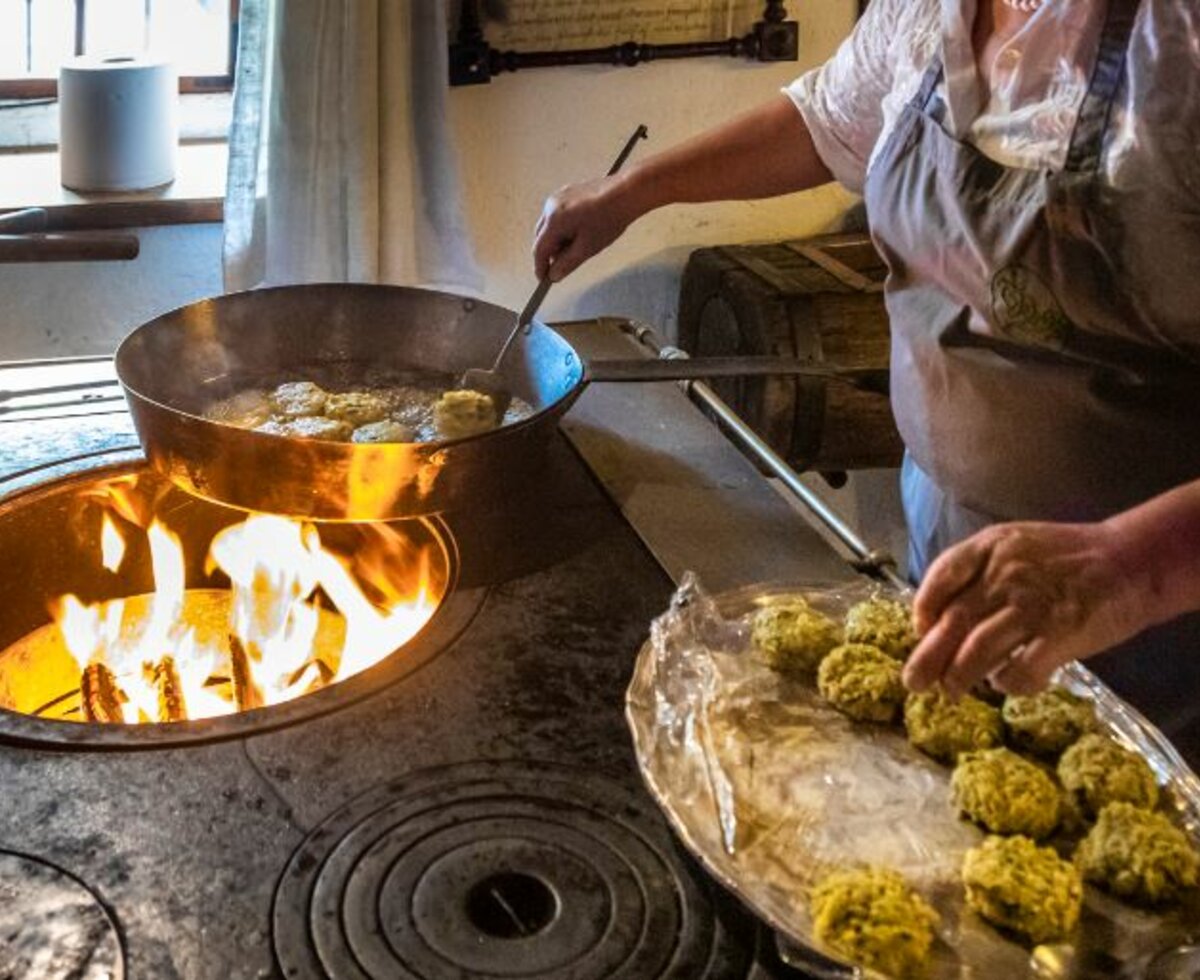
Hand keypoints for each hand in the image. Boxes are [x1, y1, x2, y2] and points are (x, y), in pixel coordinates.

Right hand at [532, 174, 640, 281]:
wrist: (625, 193)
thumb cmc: (610, 217)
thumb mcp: (587, 248)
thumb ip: (567, 264)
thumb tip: (554, 274)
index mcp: (554, 220)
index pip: (539, 249)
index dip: (540, 267)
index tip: (544, 278)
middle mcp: (551, 206)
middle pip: (541, 237)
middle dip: (550, 253)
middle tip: (563, 265)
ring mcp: (558, 197)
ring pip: (549, 226)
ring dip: (557, 240)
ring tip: (578, 246)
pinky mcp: (566, 193)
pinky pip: (557, 215)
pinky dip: (563, 227)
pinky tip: (580, 232)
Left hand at [902, 521, 1143, 697]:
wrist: (1131, 560)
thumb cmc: (1065, 557)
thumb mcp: (1014, 545)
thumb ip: (977, 571)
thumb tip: (940, 615)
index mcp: (990, 547)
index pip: (940, 577)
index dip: (923, 610)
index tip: (921, 632)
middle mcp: (1006, 575)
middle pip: (953, 622)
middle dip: (927, 658)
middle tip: (913, 683)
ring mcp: (1033, 605)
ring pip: (978, 650)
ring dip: (959, 677)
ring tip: (951, 691)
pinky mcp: (1062, 634)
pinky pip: (1021, 669)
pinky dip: (1007, 683)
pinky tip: (1005, 685)